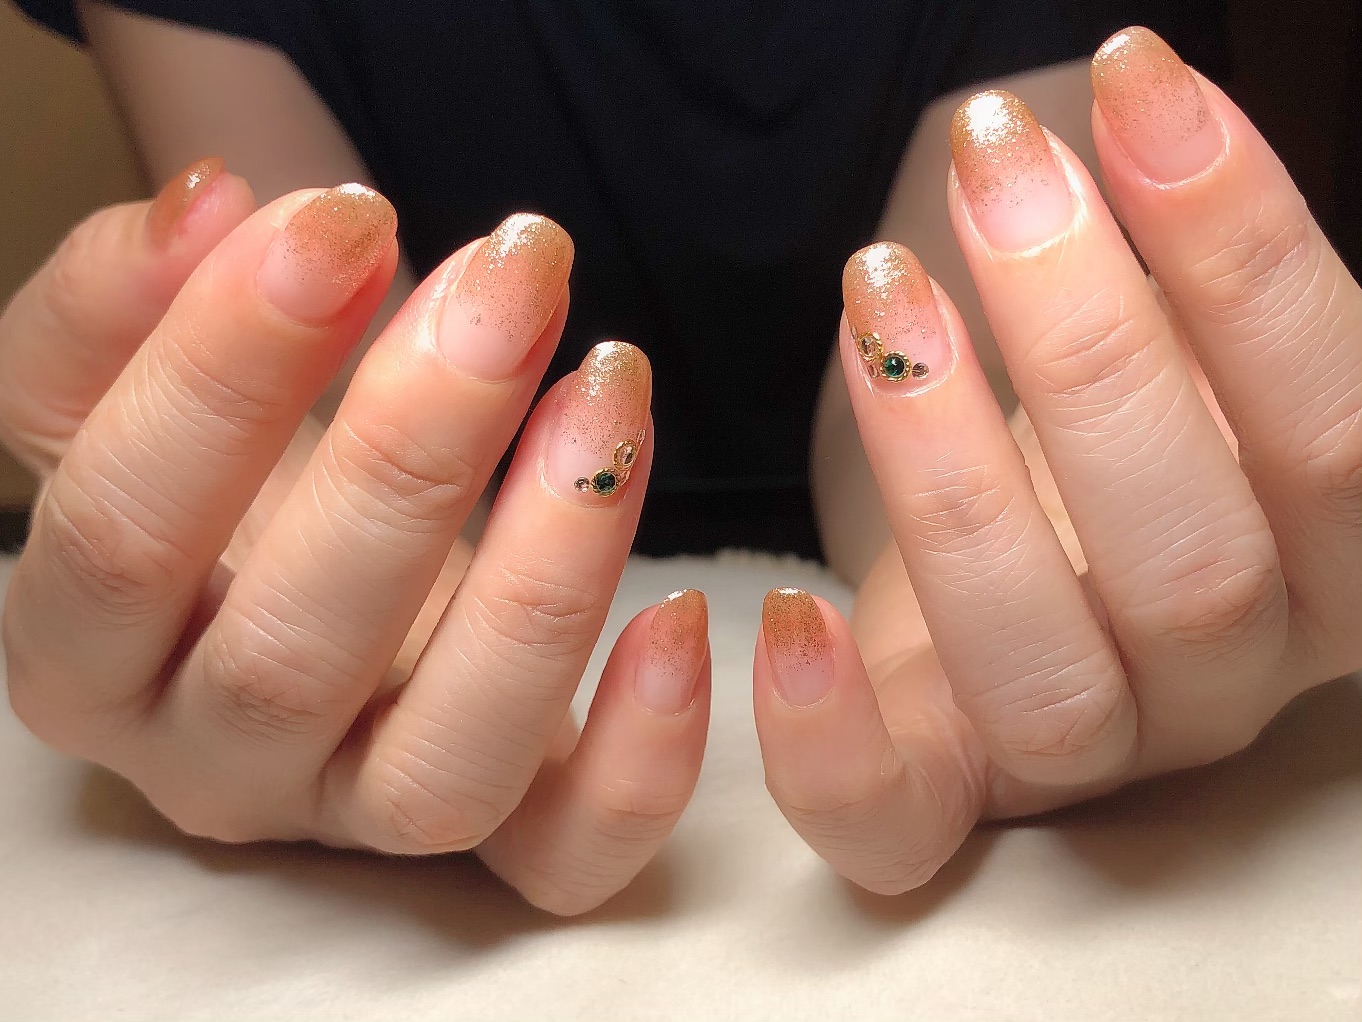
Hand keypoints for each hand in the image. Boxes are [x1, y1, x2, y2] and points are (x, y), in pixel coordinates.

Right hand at [1, 164, 709, 914]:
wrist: (308, 558)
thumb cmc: (228, 469)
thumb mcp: (131, 378)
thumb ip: (126, 298)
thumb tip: (211, 206)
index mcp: (90, 650)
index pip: (125, 534)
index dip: (223, 371)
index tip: (345, 218)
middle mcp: (220, 761)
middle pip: (295, 656)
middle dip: (413, 448)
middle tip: (513, 279)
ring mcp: (365, 815)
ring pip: (450, 764)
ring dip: (546, 576)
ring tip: (608, 391)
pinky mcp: (499, 837)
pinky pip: (568, 858)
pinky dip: (640, 758)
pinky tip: (678, 613)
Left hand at [754, 28, 1359, 892]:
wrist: (1041, 552)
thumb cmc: (1124, 433)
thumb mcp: (1197, 360)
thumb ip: (1209, 291)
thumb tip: (1158, 105)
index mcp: (1333, 570)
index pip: (1339, 434)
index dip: (1245, 254)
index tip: (1136, 85)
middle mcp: (1223, 680)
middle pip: (1191, 560)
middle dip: (1087, 341)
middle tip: (996, 167)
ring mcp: (1083, 752)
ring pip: (1043, 670)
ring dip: (951, 475)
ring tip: (880, 291)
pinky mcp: (945, 788)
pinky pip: (893, 823)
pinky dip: (830, 736)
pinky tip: (786, 615)